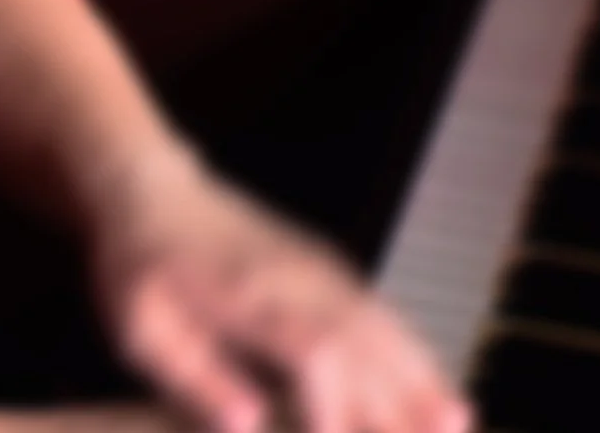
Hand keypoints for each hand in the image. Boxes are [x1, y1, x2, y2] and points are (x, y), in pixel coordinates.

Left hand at [83, 147, 468, 432]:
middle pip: (367, 342)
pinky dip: (415, 352)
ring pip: (386, 326)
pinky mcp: (330, 270)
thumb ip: (194, 376)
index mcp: (250, 296)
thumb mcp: (141, 326)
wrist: (150, 189)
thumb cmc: (139, 266)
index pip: (315, 353)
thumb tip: (248, 428)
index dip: (339, 409)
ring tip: (461, 424)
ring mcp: (321, 270)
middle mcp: (299, 279)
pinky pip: (384, 314)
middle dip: (406, 401)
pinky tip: (437, 388)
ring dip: (425, 376)